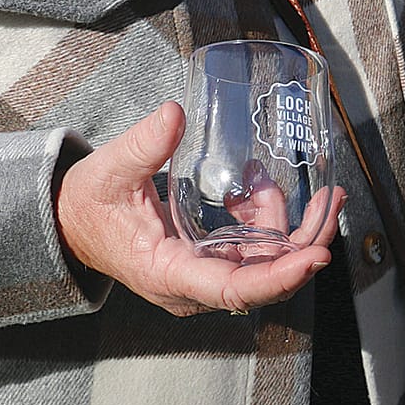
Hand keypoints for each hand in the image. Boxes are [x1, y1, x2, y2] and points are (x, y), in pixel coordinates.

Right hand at [54, 102, 342, 316]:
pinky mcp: (209, 260)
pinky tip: (263, 189)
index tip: (315, 256)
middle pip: (262, 280)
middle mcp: (192, 285)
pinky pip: (251, 250)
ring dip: (290, 228)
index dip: (279, 277)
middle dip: (304, 245)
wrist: (72, 222)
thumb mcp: (110, 171)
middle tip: (333, 204)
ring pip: (262, 264)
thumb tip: (175, 115)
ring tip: (299, 186)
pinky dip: (268, 222)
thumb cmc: (89, 204)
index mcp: (168, 273)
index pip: (233, 289)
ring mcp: (202, 275)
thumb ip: (143, 145)